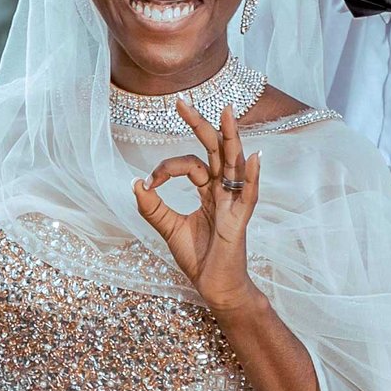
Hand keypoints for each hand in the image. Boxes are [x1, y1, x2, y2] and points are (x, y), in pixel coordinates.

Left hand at [134, 99, 261, 312]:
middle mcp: (223, 191)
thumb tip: (135, 183)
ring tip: (227, 112)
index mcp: (208, 191)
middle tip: (182, 102)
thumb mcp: (169, 228)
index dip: (165, 169)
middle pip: (214, 150)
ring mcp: (234, 203)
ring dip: (231, 137)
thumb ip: (152, 207)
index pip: (189, 165)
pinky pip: (250, 195)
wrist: (214, 287)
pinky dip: (253, 175)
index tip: (148, 183)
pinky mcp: (240, 220)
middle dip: (200, 125)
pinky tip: (254, 157)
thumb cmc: (199, 258)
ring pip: (234, 164)